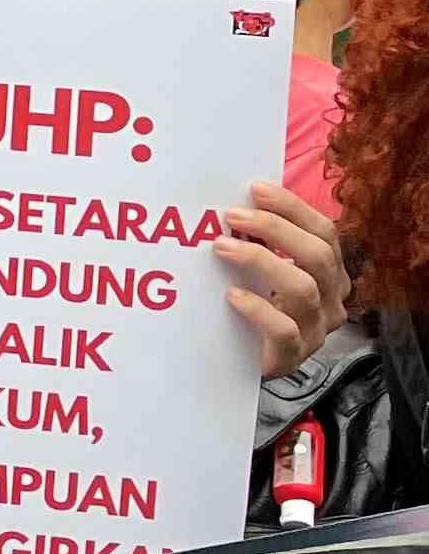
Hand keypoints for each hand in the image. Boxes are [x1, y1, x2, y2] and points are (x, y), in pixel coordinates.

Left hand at [214, 180, 347, 378]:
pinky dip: (257, 308)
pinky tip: (231, 294)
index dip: (293, 209)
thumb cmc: (255, 310)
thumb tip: (237, 203)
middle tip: (232, 215)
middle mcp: (330, 300)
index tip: (256, 189)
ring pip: (303, 289)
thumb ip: (263, 242)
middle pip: (318, 256)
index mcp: (330, 275)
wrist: (244, 364)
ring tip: (222, 247)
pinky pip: (283, 329)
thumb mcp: (264, 272)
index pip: (325, 233)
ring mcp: (315, 330)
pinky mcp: (291, 356)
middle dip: (275, 228)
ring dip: (261, 260)